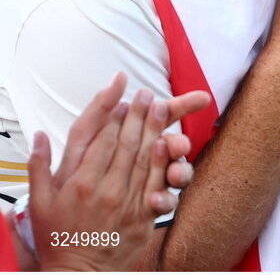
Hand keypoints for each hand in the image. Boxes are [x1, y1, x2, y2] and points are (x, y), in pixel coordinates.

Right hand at [26, 74, 210, 270]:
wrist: (80, 273)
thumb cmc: (58, 236)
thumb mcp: (39, 203)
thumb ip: (39, 166)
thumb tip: (39, 134)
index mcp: (79, 184)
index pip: (102, 140)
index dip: (115, 115)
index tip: (122, 96)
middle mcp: (105, 190)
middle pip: (127, 144)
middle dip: (139, 114)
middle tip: (147, 93)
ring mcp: (127, 203)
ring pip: (145, 158)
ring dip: (155, 129)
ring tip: (161, 106)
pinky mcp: (143, 216)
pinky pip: (157, 182)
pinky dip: (163, 160)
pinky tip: (168, 142)